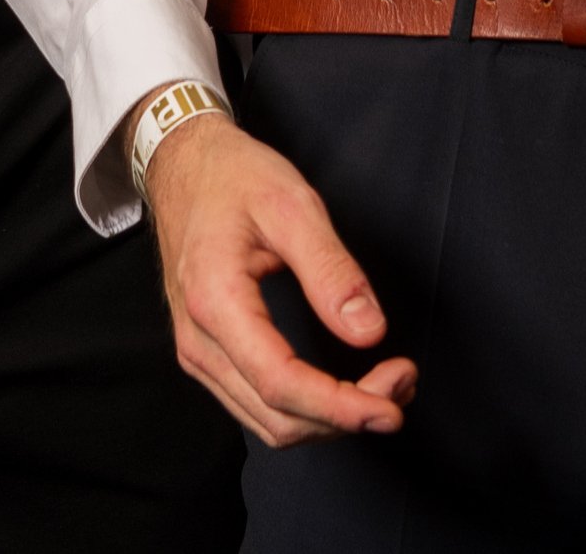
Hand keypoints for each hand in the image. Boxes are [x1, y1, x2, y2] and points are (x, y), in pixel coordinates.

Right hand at [141, 109, 416, 446]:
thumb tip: (369, 331)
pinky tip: (344, 389)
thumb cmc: (233, 176)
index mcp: (216, 301)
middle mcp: (199, 340)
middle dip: (347, 415)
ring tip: (385, 387)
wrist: (184, 163)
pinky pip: (257, 405)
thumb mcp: (292, 203)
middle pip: (278, 417)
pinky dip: (306, 409)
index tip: (390, 408)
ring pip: (268, 422)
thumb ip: (331, 270)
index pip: (281, 384)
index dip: (340, 408)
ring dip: (330, 420)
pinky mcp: (208, 353)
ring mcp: (198, 352)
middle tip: (402, 383)